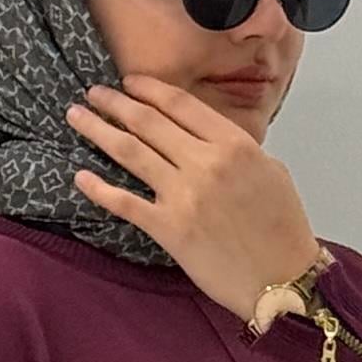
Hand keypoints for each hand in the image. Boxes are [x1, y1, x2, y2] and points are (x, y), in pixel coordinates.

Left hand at [65, 74, 320, 322]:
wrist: (284, 279)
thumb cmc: (283, 229)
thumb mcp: (270, 171)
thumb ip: (237, 150)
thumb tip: (209, 142)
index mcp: (234, 144)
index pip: (182, 105)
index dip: (150, 89)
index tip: (129, 81)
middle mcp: (205, 162)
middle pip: (149, 123)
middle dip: (116, 103)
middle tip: (93, 94)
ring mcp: (184, 195)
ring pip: (131, 152)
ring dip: (99, 130)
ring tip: (77, 117)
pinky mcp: (168, 229)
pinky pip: (125, 202)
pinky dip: (99, 188)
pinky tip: (80, 176)